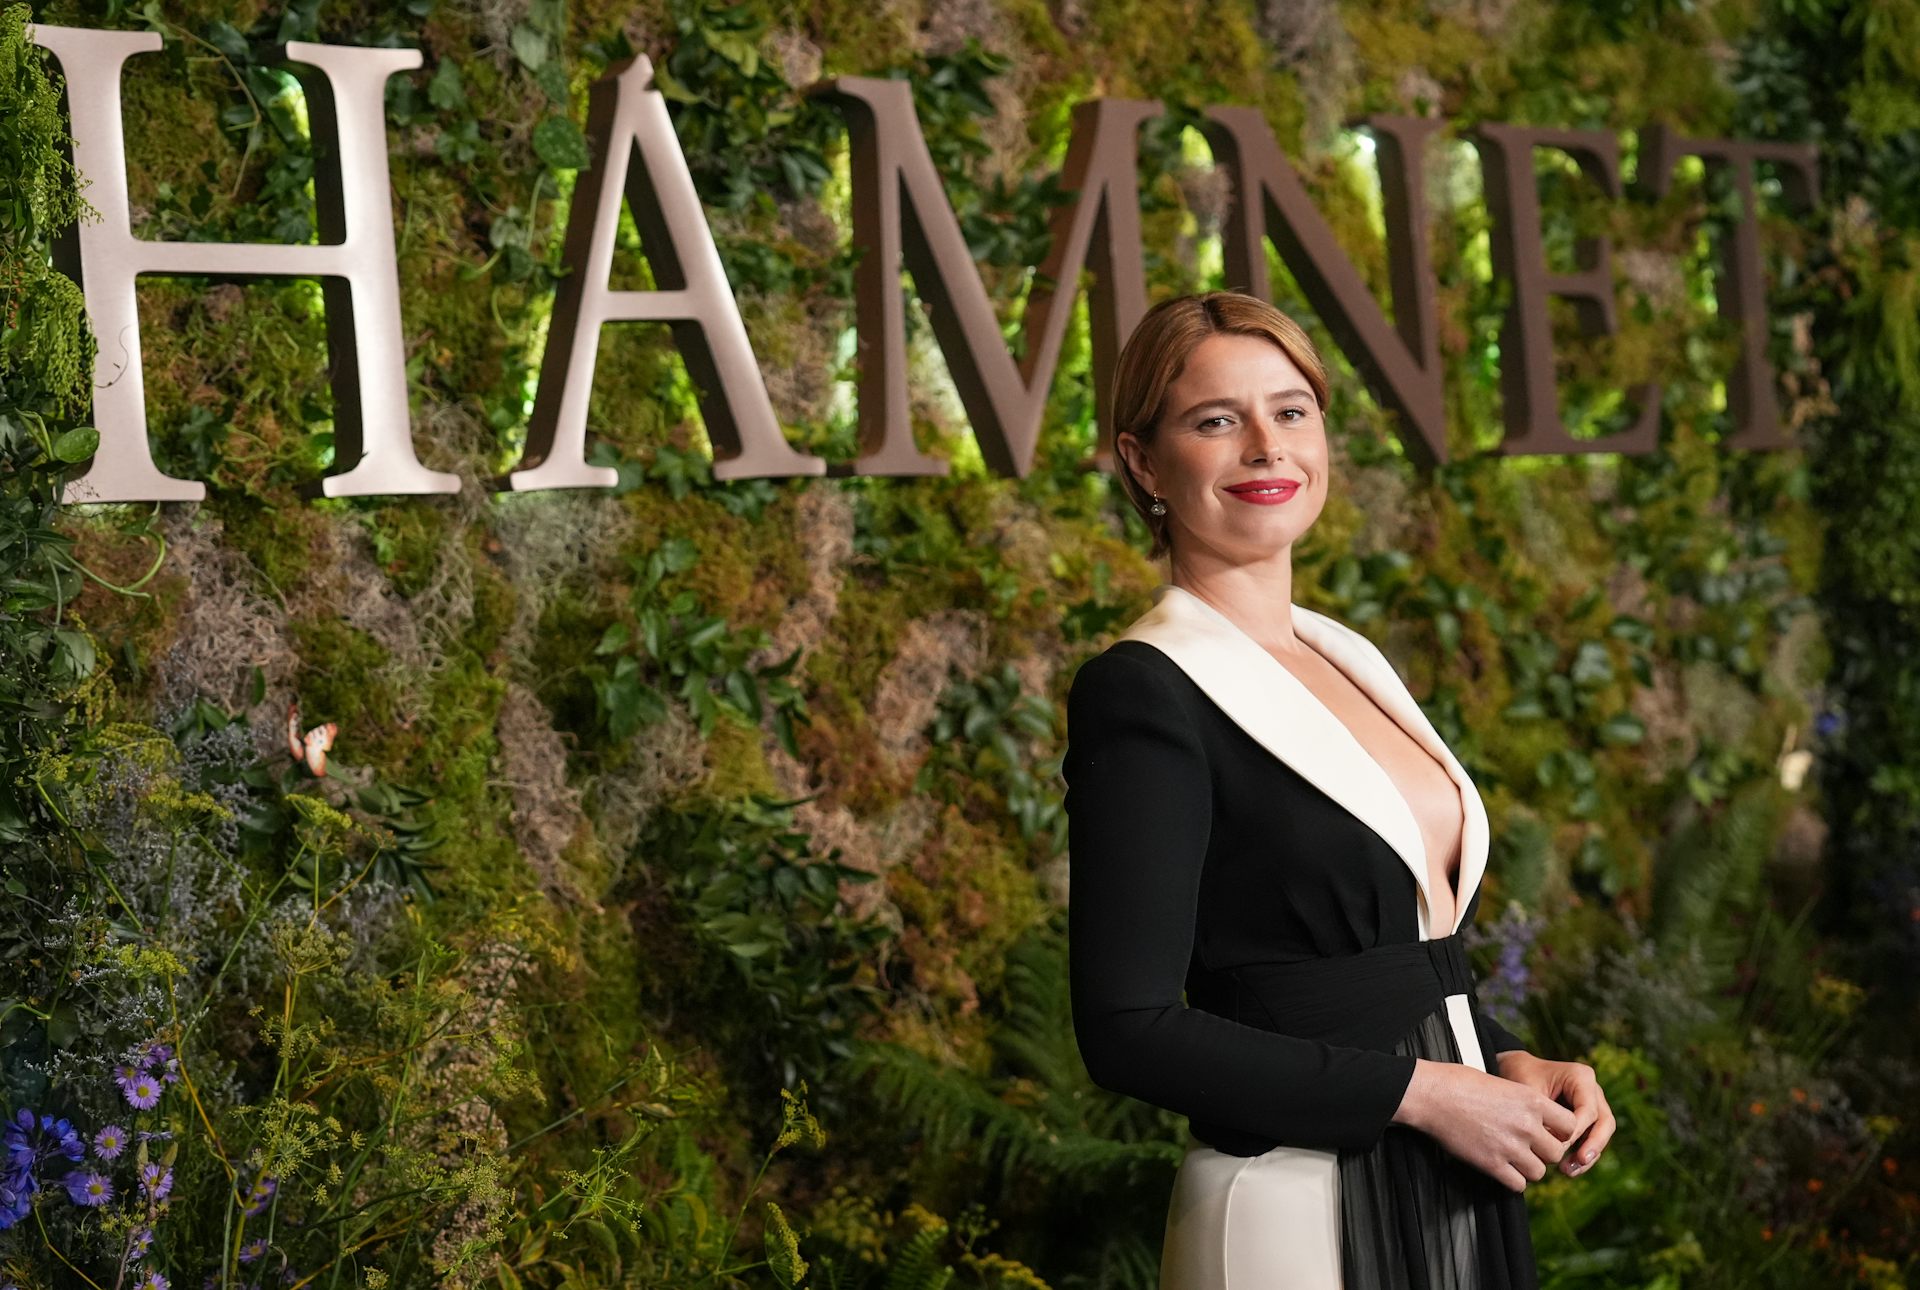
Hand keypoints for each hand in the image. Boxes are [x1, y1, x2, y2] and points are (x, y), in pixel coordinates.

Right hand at [1392, 1058, 1578, 1192]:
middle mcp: (1527, 1124)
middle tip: (1528, 1148)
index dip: (1560, 1131)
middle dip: (1544, 1153)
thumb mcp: (1503, 1084)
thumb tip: (1540, 1120)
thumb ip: (1526, 1104)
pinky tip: (1501, 1168)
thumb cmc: (1461, 1083)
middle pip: (1556, 1153)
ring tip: (1513, 1159)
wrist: (1431, 1094)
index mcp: (1533, 1100)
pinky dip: (1512, 1180)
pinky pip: (1518, 1185)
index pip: (1570, 1126)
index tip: (1546, 1131)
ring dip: (1528, 1168)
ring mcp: (1510, 1146)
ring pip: (1539, 1172)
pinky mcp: (1492, 1164)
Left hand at [1493, 1050, 1614, 1176]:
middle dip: (1594, 1145)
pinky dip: (1582, 1156)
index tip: (1557, 1145)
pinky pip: (1590, 1140)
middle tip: (1581, 1161)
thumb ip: (1543, 1115)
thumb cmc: (1521, 1076)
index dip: (1575, 1130)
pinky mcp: (1587, 1121)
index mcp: (1581, 1077)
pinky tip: (1568, 1170)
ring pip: (1601, 1135)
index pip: (1588, 1110)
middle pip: (1605, 1122)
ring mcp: (1593, 1106)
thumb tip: (1554, 1146)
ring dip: (1589, 1155)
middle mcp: (1593, 1091)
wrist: (1516, 1070)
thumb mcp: (1528, 1090)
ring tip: (1568, 1171)